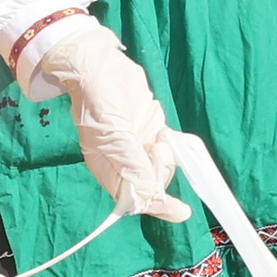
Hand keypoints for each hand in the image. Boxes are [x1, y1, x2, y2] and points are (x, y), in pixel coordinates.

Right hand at [23, 19, 191, 224]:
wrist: (99, 67)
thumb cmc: (98, 100)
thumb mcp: (112, 134)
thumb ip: (130, 164)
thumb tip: (146, 195)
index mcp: (108, 169)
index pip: (133, 198)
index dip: (155, 204)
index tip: (178, 210)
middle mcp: (124, 163)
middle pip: (151, 184)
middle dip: (161, 173)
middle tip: (158, 147)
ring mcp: (139, 147)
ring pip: (162, 168)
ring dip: (168, 157)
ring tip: (159, 136)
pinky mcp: (151, 132)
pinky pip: (169, 149)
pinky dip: (175, 147)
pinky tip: (168, 137)